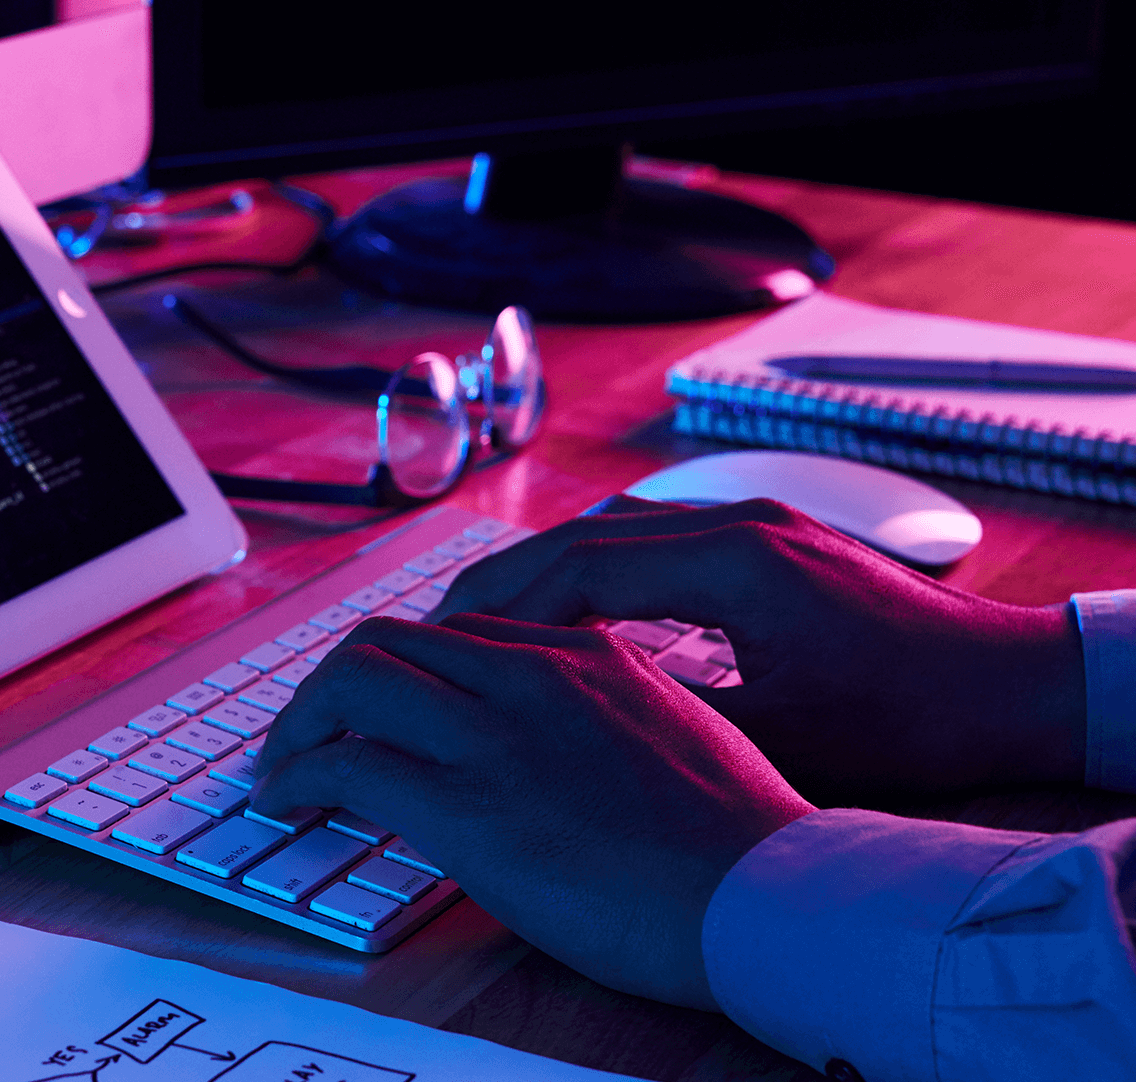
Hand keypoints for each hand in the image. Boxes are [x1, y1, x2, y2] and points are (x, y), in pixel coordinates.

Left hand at [251, 614, 812, 1009]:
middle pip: (392, 639)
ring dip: (303, 721)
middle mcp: (533, 674)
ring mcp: (496, 733)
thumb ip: (607, 721)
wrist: (771, 897)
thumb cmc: (743, 843)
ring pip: (354, 678)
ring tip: (285, 764)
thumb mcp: (681, 740)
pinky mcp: (467, 802)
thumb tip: (559, 754)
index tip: (380, 707)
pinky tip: (289, 801)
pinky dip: (299, 776)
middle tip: (310, 730)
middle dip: (334, 684)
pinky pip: (346, 763)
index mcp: (587, 656)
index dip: (403, 669)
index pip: (460, 633)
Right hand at [435, 497, 1086, 800]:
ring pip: (616, 530)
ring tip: (486, 623)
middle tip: (436, 630)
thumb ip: (672, 715)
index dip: (502, 606)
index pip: (582, 565)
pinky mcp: (769, 538)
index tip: (446, 645)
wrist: (1009, 681)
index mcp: (737, 564)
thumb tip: (568, 721)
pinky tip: (570, 613)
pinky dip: (597, 570)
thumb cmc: (912, 720)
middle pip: (586, 535)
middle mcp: (740, 523)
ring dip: (546, 571)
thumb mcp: (782, 738)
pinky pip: (654, 539)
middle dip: (504, 582)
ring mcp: (756, 522)